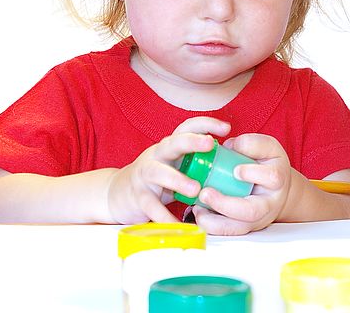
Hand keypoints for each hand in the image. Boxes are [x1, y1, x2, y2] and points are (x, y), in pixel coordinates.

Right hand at [107, 117, 229, 223]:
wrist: (117, 194)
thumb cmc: (155, 180)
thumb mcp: (175, 165)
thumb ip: (197, 163)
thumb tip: (233, 164)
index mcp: (169, 147)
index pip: (186, 128)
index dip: (206, 124)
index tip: (226, 127)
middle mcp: (156, 156)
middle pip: (172, 143)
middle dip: (191, 141)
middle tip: (210, 144)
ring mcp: (145, 175)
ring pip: (158, 172)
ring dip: (177, 179)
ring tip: (195, 190)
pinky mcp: (137, 196)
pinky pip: (151, 207)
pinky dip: (164, 217)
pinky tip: (178, 225)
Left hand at [192, 133, 290, 234]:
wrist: (276, 189)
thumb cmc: (268, 165)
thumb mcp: (267, 148)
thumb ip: (252, 144)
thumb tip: (230, 147)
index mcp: (276, 179)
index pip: (271, 178)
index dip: (253, 173)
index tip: (236, 170)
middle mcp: (268, 203)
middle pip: (252, 212)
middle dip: (226, 204)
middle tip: (205, 193)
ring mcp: (256, 219)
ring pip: (238, 228)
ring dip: (214, 221)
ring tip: (198, 207)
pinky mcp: (243, 227)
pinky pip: (226, 232)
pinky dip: (210, 226)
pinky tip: (200, 213)